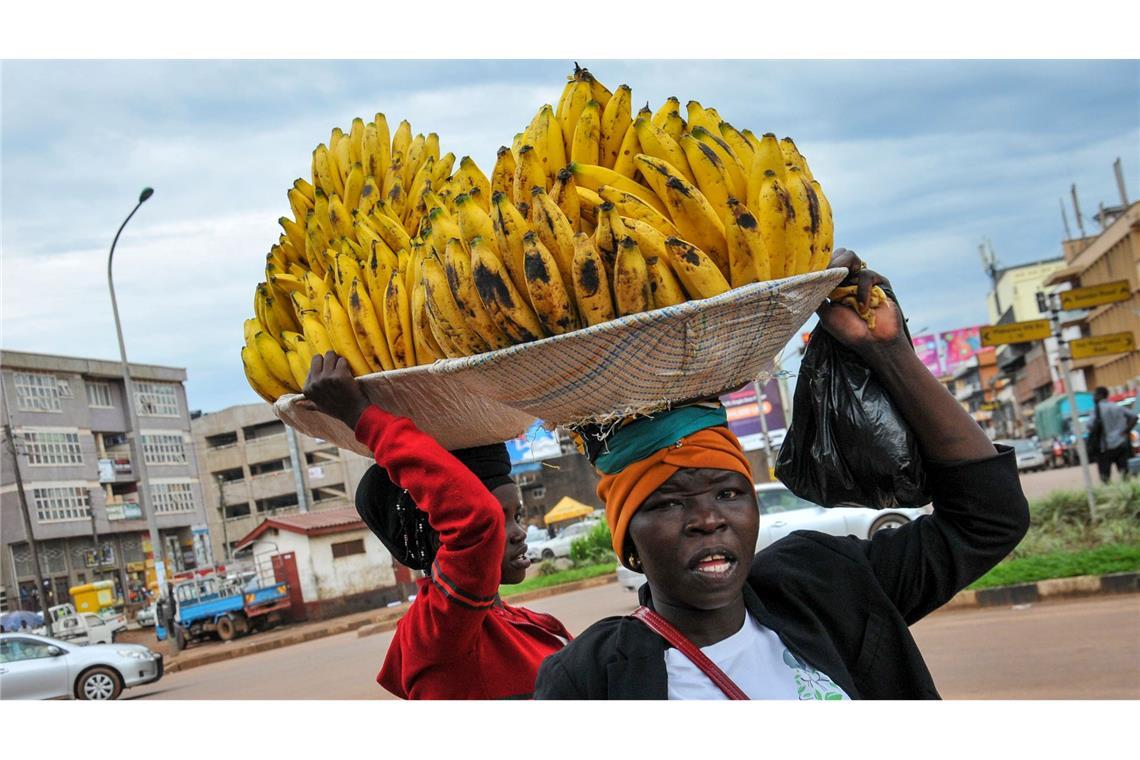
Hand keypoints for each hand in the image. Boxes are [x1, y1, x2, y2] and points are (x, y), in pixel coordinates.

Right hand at [302, 352, 371, 429]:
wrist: (354, 413)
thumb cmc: (338, 409)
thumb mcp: (320, 407)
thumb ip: (308, 403)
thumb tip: (297, 403)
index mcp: (308, 388)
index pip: (312, 366)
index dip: (322, 369)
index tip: (329, 378)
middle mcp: (315, 382)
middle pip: (318, 357)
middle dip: (328, 360)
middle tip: (336, 369)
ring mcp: (326, 378)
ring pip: (330, 355)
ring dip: (337, 361)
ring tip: (342, 371)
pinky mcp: (339, 375)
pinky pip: (342, 360)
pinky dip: (347, 365)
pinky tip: (349, 375)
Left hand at [817, 249, 906, 363]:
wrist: (874, 342)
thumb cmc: (850, 331)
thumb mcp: (826, 315)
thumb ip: (818, 299)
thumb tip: (805, 285)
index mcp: (834, 286)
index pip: (827, 265)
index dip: (821, 265)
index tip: (814, 271)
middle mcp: (848, 280)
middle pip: (838, 255)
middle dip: (832, 262)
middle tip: (827, 273)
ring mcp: (862, 280)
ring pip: (851, 257)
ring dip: (844, 270)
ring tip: (842, 290)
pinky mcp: (879, 282)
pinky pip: (866, 275)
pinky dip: (862, 290)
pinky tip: (862, 307)